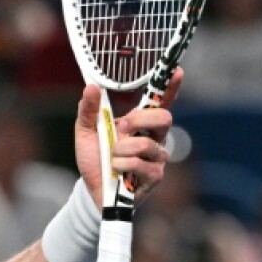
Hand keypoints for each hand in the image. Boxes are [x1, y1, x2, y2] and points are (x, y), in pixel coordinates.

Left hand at [74, 69, 182, 207]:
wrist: (91, 190)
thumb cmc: (95, 159)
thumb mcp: (86, 132)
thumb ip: (88, 110)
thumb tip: (90, 87)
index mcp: (140, 124)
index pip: (159, 103)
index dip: (169, 87)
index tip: (176, 71)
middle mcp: (154, 138)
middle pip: (163, 118)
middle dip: (139, 120)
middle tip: (121, 128)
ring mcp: (157, 158)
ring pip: (146, 144)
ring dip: (121, 150)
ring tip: (112, 158)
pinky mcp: (155, 176)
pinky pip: (141, 164)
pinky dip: (122, 166)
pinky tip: (117, 171)